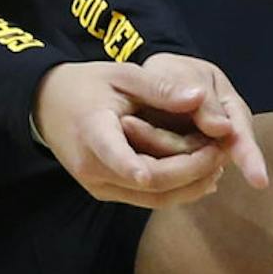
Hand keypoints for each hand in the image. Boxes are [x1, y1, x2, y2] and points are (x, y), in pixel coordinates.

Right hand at [33, 56, 268, 210]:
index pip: (120, 158)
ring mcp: (98, 185)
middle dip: (194, 170)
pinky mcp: (105, 192)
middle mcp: (93, 168)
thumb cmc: (87, 85)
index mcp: (92, 132)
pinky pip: (147, 198)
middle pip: (152, 183)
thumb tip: (200, 97)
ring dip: (191, 184)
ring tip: (219, 162)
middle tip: (224, 150)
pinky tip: (201, 173)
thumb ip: (159, 87)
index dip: (149, 170)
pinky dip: (177, 187)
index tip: (179, 171)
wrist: (47, 105)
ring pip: (154, 198)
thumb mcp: (121, 75)